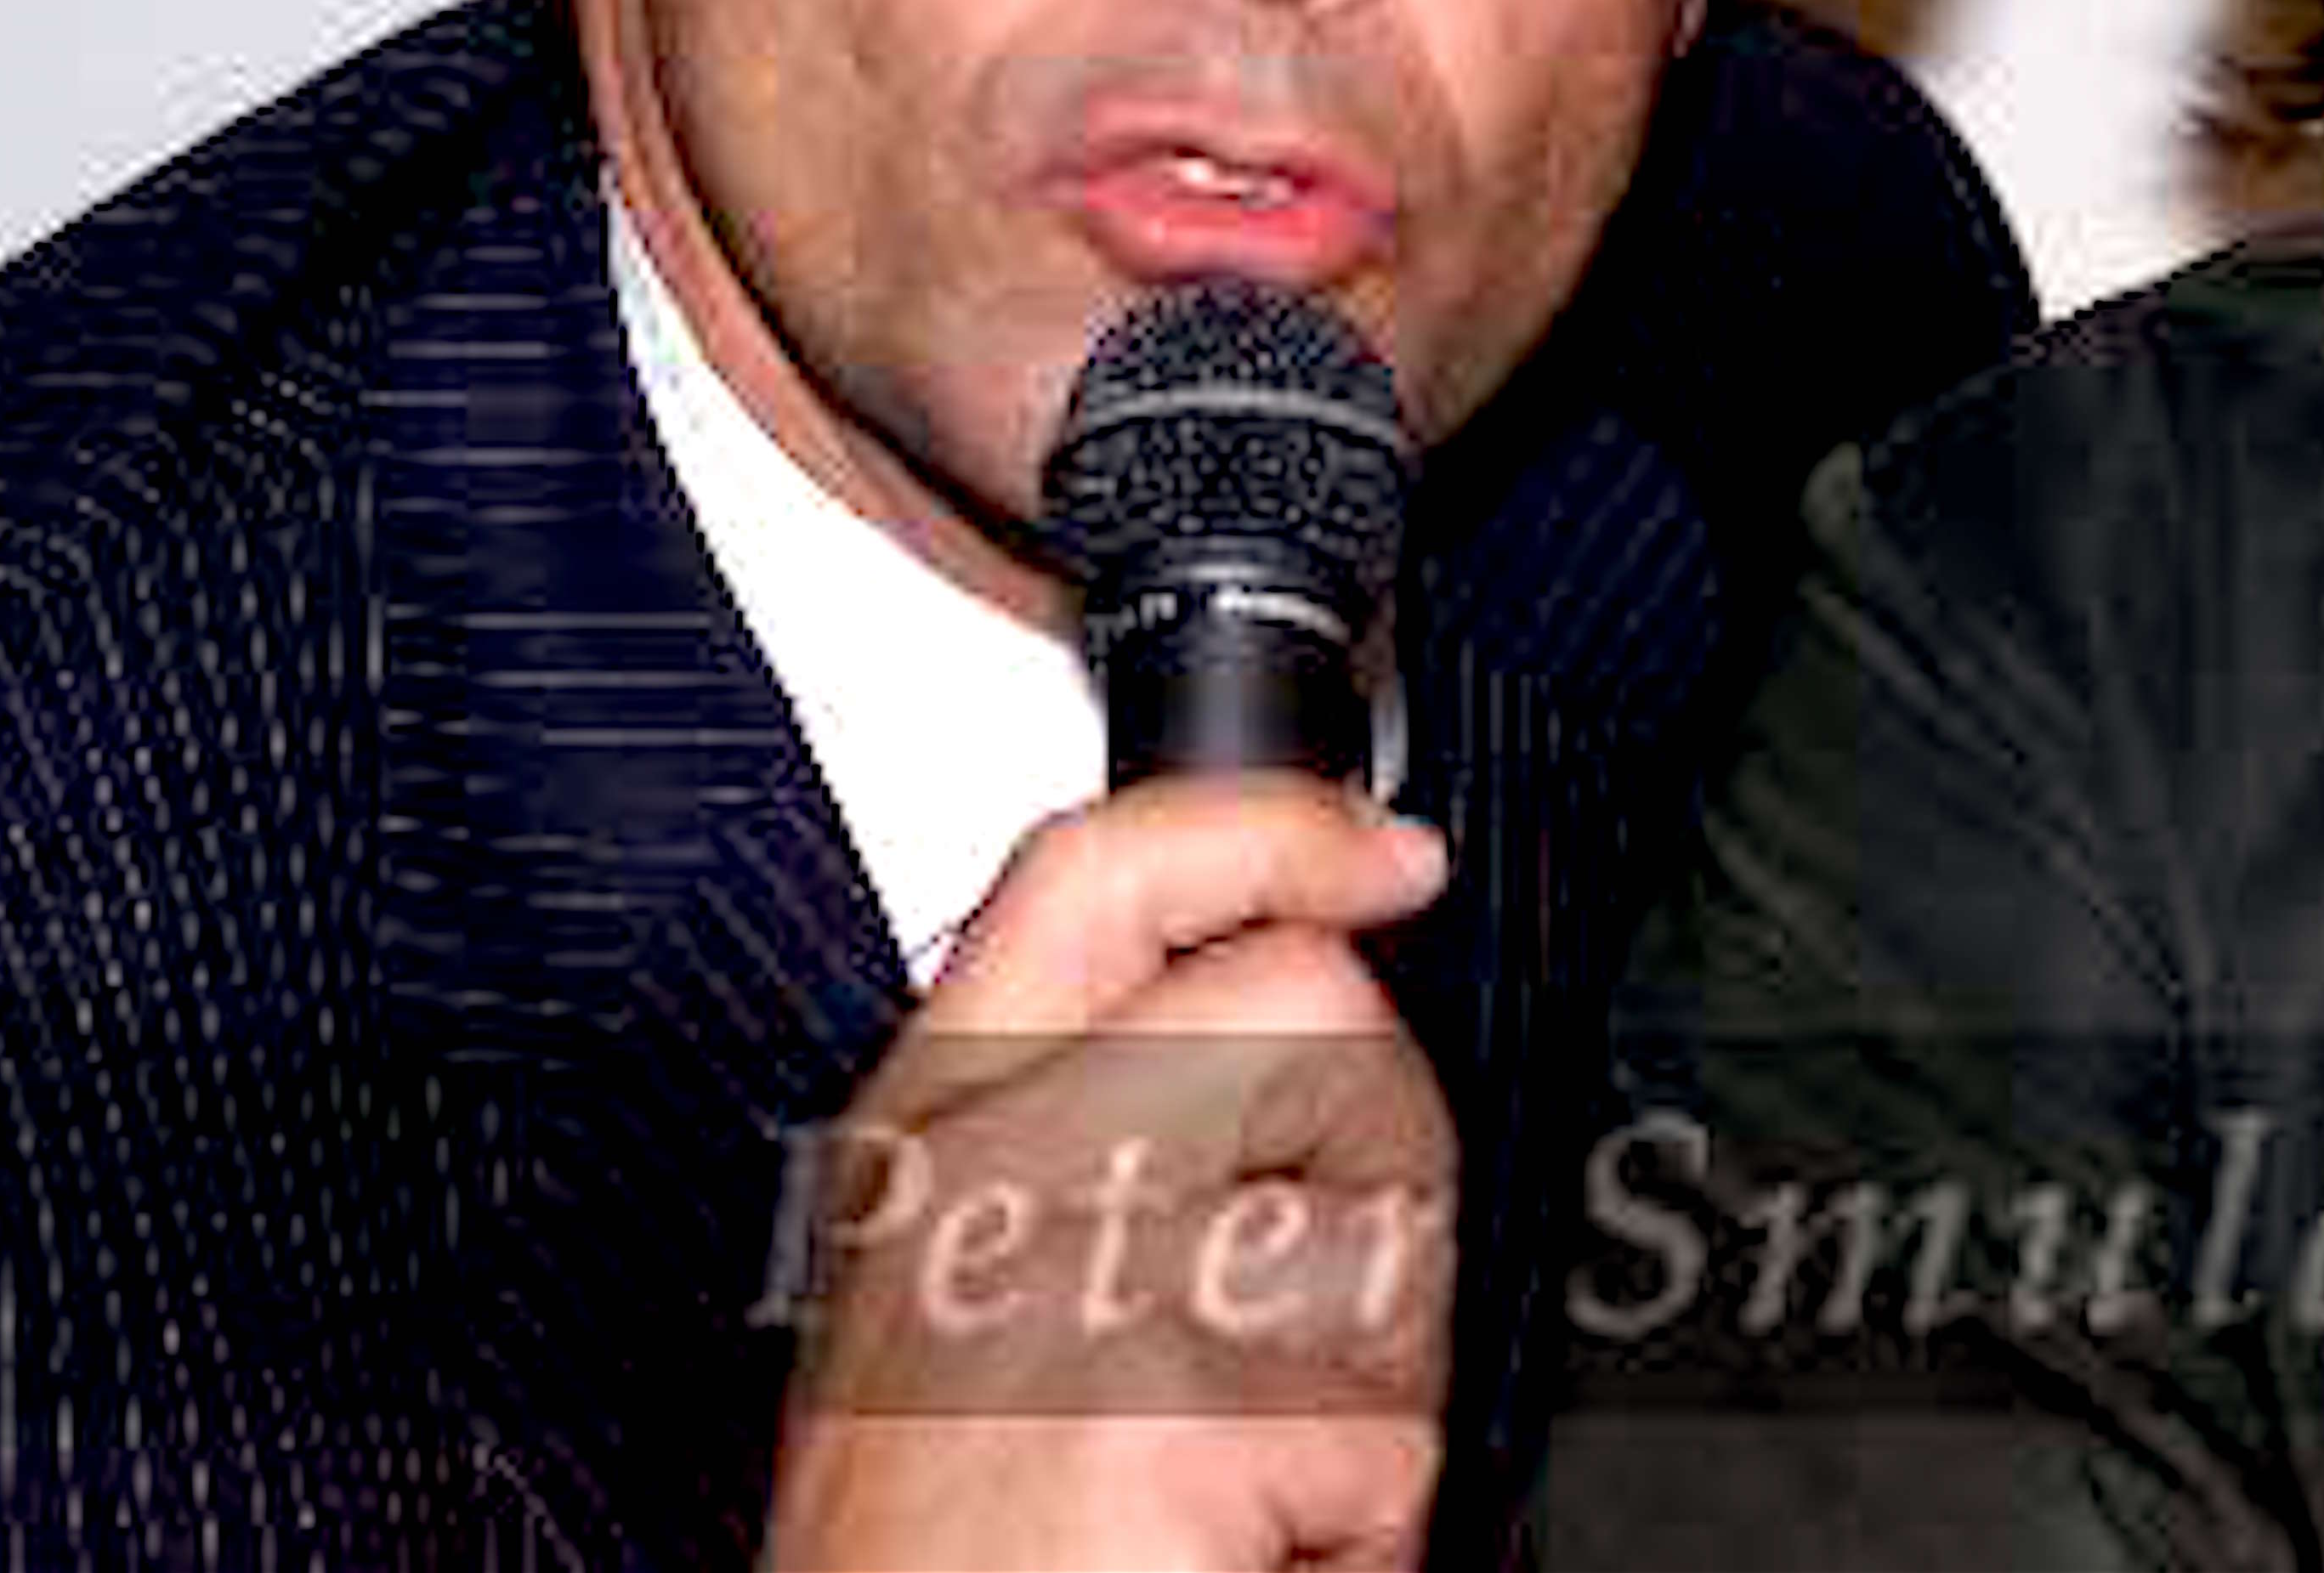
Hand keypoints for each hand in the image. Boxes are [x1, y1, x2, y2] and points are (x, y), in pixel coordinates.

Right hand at [762, 777, 1458, 1571]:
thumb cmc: (955, 1563)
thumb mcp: (974, 1306)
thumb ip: (1099, 1141)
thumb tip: (1305, 1004)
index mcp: (928, 1135)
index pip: (1094, 871)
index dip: (1270, 824)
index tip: (1384, 847)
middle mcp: (991, 1179)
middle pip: (1316, 1012)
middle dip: (1375, 1160)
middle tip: (1292, 1337)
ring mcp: (1085, 1280)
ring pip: (1389, 1222)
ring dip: (1374, 1364)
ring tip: (1239, 1475)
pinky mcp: (1184, 1404)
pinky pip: (1394, 1424)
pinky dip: (1366, 1518)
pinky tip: (1241, 1560)